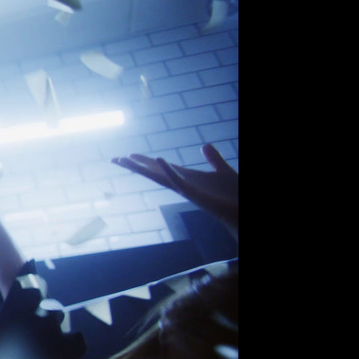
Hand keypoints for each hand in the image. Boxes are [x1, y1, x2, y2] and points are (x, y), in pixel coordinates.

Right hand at [113, 144, 237, 237]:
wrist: (244, 212)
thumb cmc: (236, 196)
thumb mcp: (224, 171)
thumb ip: (214, 159)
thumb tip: (205, 145)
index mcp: (188, 179)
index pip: (162, 168)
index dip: (146, 161)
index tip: (129, 155)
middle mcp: (183, 185)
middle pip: (154, 173)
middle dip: (135, 166)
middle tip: (115, 158)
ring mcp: (188, 191)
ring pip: (160, 177)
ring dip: (143, 168)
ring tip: (126, 159)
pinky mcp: (196, 195)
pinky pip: (179, 181)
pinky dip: (168, 171)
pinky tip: (159, 160)